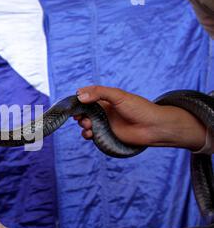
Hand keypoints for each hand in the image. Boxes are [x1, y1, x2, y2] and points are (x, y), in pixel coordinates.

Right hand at [73, 85, 205, 149]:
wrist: (153, 127)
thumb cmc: (139, 108)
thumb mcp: (118, 96)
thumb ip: (98, 93)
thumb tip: (79, 95)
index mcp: (105, 99)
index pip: (86, 97)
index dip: (78, 101)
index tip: (74, 105)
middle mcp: (103, 110)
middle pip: (83, 111)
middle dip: (79, 114)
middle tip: (81, 117)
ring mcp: (104, 123)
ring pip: (85, 123)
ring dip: (83, 124)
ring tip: (89, 125)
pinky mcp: (106, 135)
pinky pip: (91, 135)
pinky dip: (87, 134)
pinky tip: (91, 134)